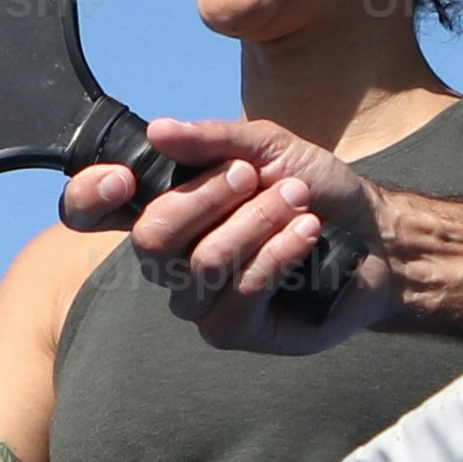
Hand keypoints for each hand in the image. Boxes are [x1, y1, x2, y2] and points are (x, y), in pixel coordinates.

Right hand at [63, 117, 386, 352]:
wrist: (374, 237)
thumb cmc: (314, 191)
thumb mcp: (267, 147)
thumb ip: (213, 139)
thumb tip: (158, 130)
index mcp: (164, 210)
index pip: (90, 213)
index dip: (89, 197)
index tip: (124, 176)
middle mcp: (170, 260)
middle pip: (151, 238)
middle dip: (206, 197)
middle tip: (253, 175)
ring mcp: (198, 300)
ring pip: (203, 262)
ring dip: (256, 221)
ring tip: (298, 201)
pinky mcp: (233, 330)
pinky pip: (240, 293)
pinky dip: (278, 252)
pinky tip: (307, 233)